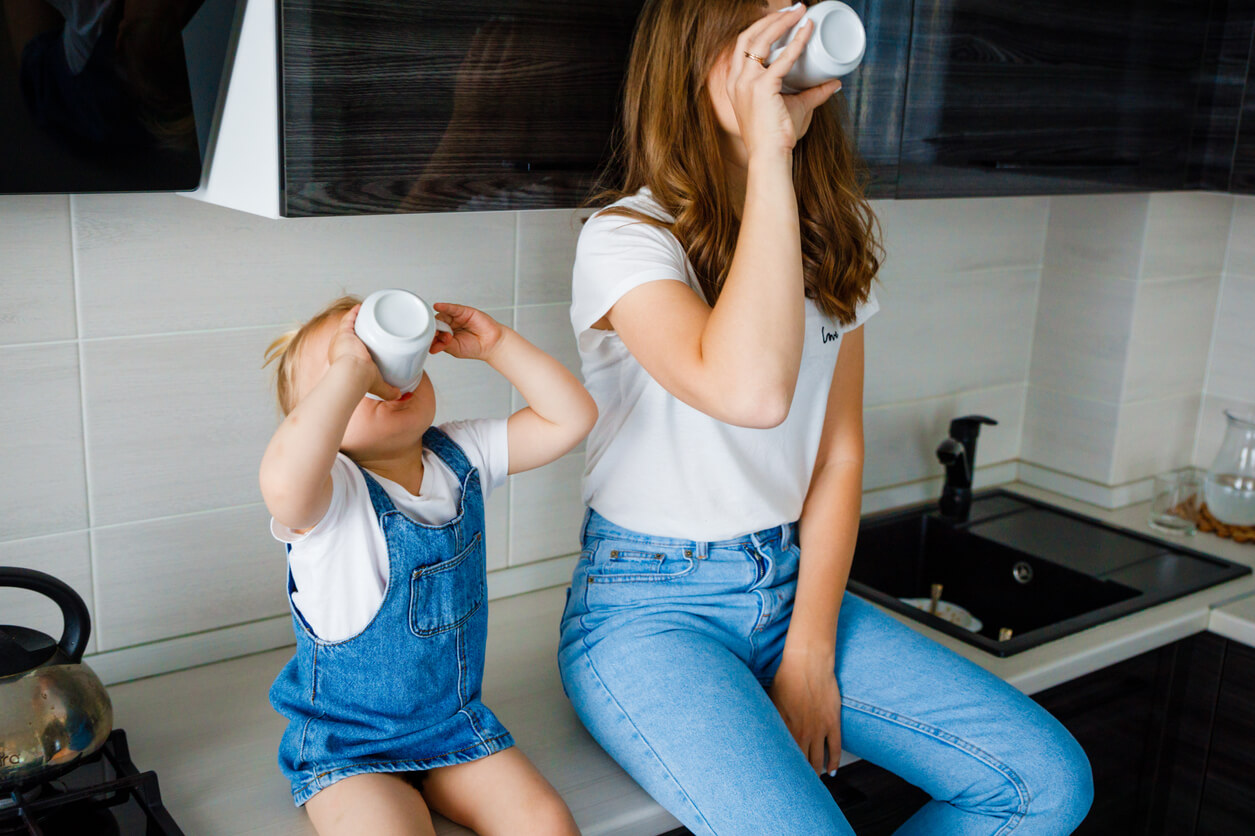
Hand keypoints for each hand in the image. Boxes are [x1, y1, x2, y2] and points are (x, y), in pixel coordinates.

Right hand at [329, 306, 399, 400]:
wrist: (352, 374)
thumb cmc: (361, 381)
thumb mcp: (377, 386)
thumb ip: (389, 391)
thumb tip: (401, 395)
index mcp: (344, 361)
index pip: (351, 349)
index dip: (357, 344)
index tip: (368, 340)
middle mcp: (340, 349)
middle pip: (349, 336)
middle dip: (358, 330)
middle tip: (371, 324)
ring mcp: (341, 339)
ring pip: (348, 326)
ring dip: (356, 319)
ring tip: (367, 313)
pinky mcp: (344, 332)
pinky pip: (348, 318)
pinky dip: (354, 312)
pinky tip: (362, 306)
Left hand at [430, 302, 506, 360]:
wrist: (491, 344)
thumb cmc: (475, 347)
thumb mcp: (455, 349)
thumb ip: (443, 345)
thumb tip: (432, 345)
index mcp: (446, 335)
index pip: (433, 333)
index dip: (431, 336)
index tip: (429, 341)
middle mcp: (450, 325)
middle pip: (436, 324)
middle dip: (435, 330)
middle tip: (438, 336)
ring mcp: (456, 318)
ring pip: (443, 316)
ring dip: (440, 322)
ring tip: (444, 331)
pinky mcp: (463, 311)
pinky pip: (451, 308)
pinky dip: (444, 306)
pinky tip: (438, 306)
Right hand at [728, 5, 842, 157]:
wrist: (770, 155)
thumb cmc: (777, 136)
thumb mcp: (795, 108)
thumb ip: (814, 94)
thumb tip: (834, 83)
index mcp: (736, 83)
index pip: (743, 46)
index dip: (760, 27)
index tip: (779, 17)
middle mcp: (737, 80)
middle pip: (748, 36)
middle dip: (770, 18)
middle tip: (793, 9)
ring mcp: (747, 83)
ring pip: (760, 40)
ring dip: (781, 22)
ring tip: (800, 11)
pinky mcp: (762, 88)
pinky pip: (782, 59)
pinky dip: (797, 42)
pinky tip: (807, 31)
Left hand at [768, 649, 842, 774]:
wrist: (808, 663)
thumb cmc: (786, 677)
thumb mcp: (770, 699)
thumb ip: (768, 718)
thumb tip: (759, 730)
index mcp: (784, 727)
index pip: (783, 757)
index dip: (782, 771)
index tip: (779, 781)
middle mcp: (802, 732)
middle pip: (801, 763)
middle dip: (799, 777)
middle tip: (796, 787)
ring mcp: (819, 729)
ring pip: (818, 759)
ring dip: (816, 772)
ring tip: (813, 781)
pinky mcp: (833, 723)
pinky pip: (835, 748)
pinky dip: (834, 762)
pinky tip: (831, 771)